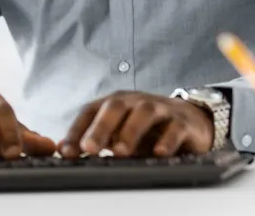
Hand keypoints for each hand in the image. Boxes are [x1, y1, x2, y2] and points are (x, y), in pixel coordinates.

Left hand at [59, 90, 213, 158]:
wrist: (189, 120)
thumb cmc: (147, 129)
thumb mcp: (120, 133)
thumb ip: (96, 141)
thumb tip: (65, 151)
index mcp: (116, 103)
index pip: (91, 111)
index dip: (77, 129)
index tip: (66, 151)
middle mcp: (135, 102)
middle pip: (116, 106)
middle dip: (101, 127)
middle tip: (89, 149)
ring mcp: (160, 109)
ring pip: (145, 112)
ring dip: (131, 131)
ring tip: (120, 152)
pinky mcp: (182, 122)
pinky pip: (175, 127)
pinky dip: (167, 139)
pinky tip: (158, 153)